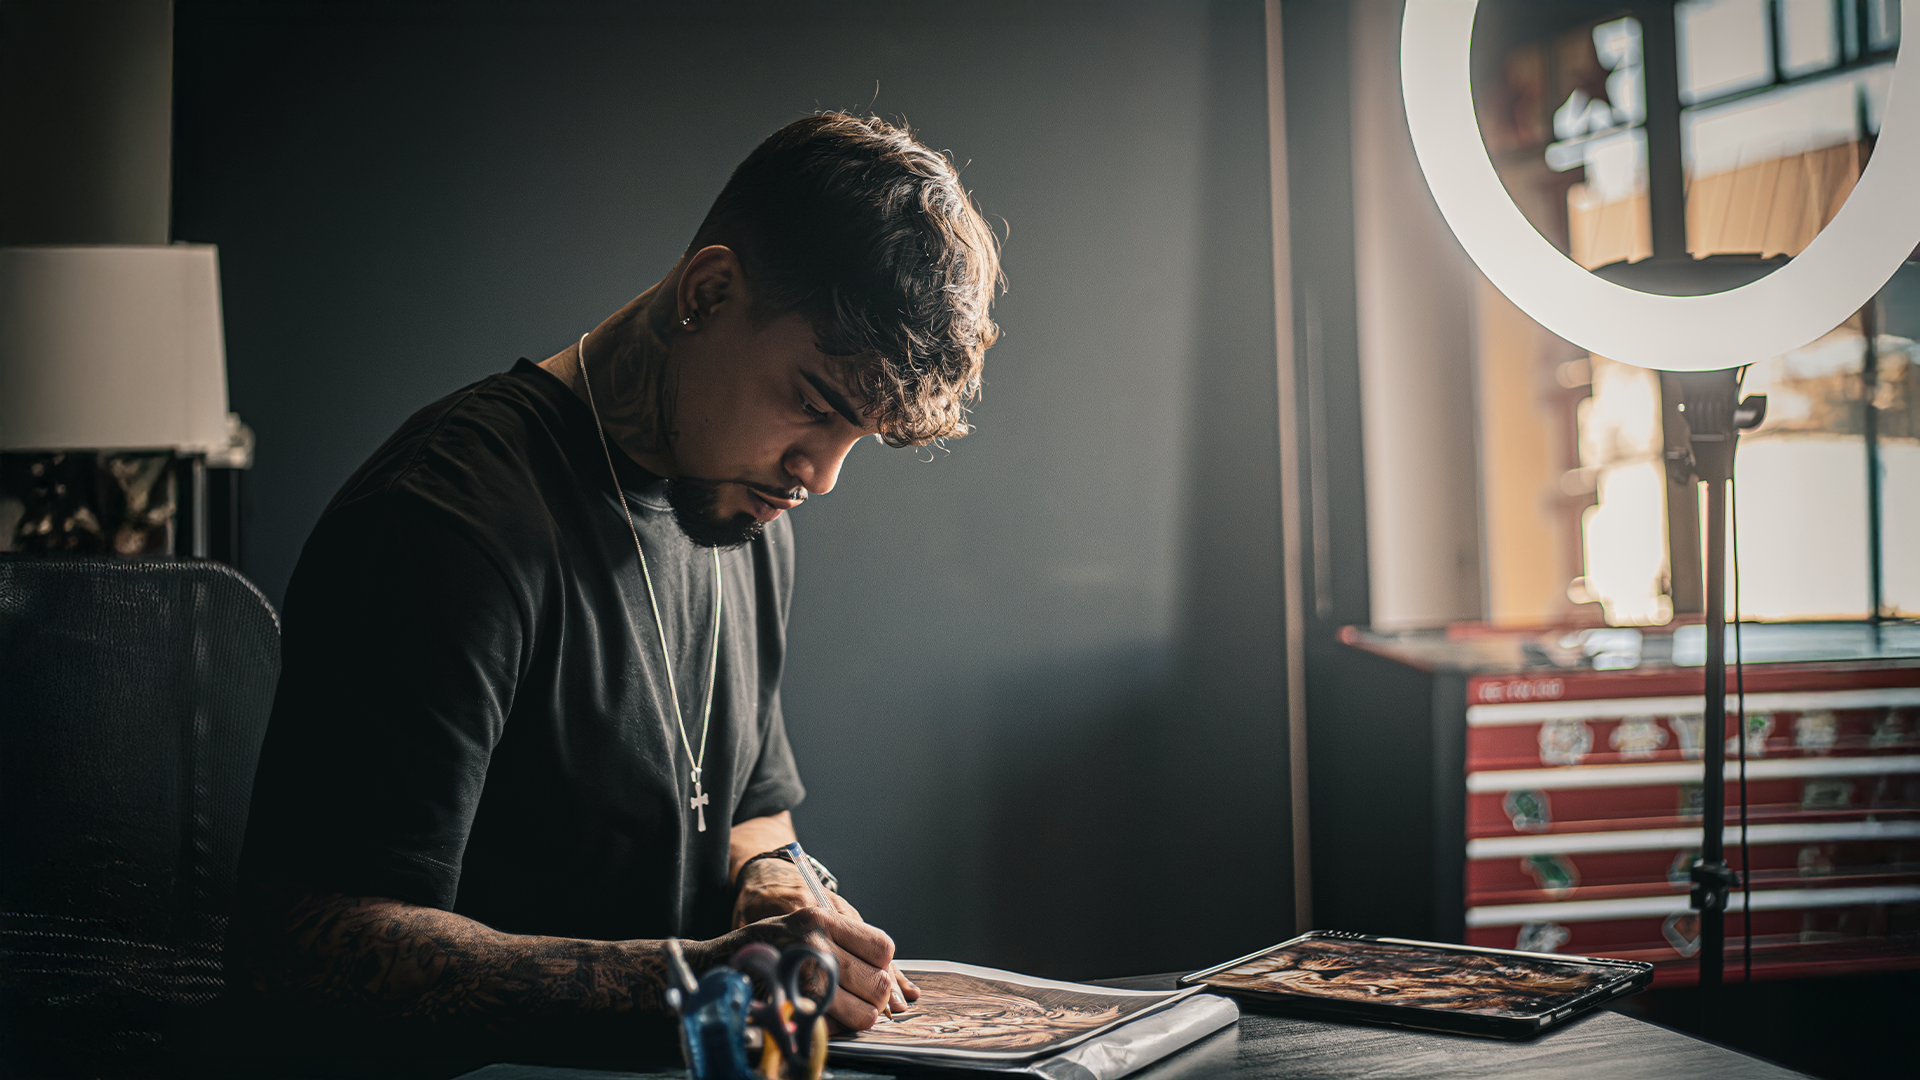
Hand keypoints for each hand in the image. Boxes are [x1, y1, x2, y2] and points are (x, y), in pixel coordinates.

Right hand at [723, 858, 918, 1028]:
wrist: (718, 962)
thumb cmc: (770, 944)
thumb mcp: (808, 929)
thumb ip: (855, 951)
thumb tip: (905, 994)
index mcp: (821, 918)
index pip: (882, 948)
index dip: (881, 966)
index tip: (867, 970)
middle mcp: (813, 943)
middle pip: (877, 982)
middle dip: (873, 997)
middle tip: (856, 996)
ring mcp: (801, 977)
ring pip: (863, 1011)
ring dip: (857, 1016)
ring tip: (840, 1008)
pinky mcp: (791, 1007)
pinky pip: (836, 1028)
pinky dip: (835, 1029)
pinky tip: (821, 1016)